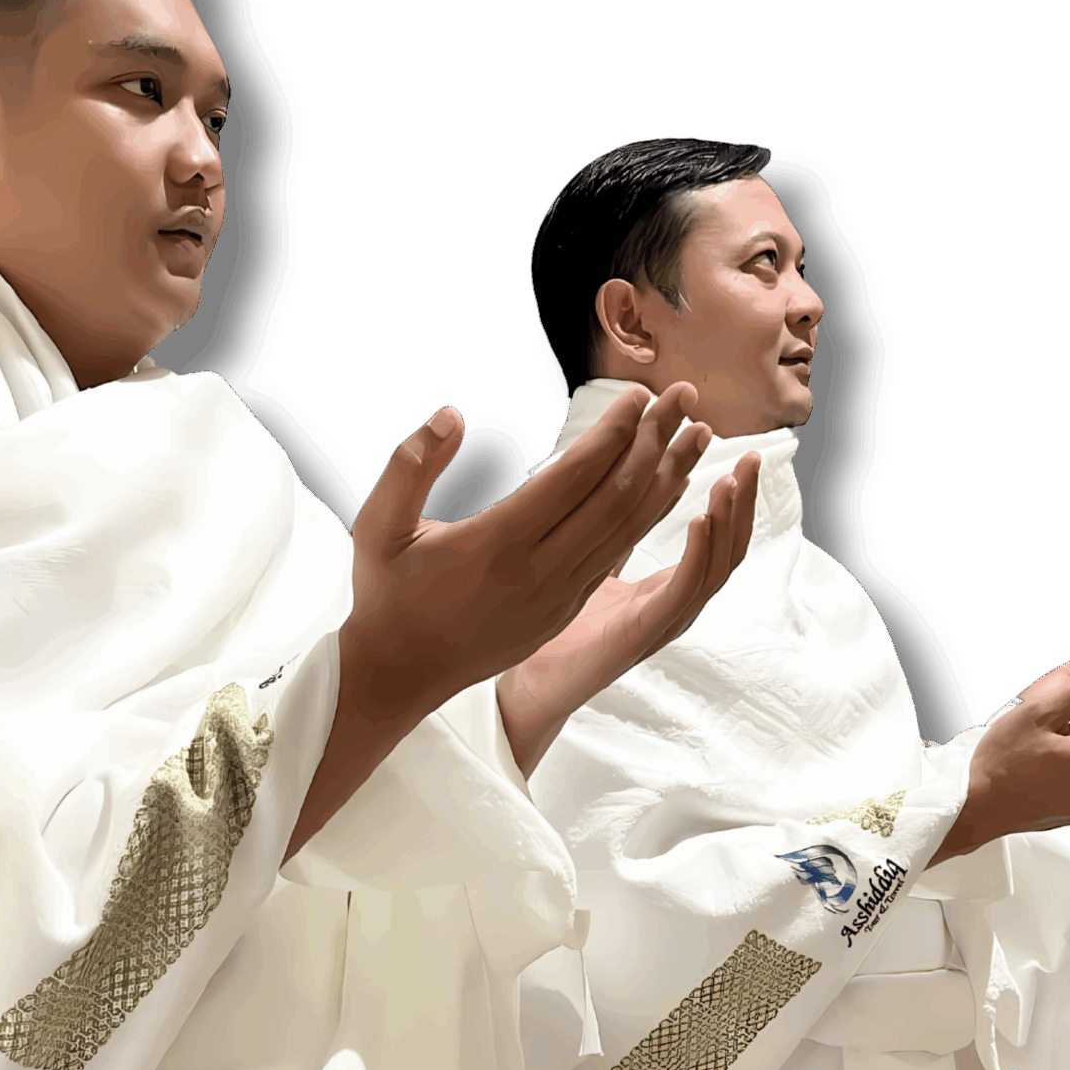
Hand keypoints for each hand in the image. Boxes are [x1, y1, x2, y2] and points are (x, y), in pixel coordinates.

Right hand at [286, 386, 708, 851]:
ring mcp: (557, 598)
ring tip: (691, 436)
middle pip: (615, 499)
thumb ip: (410, 466)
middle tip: (680, 399)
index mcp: (497, 545)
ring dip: (663, 479)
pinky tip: (663, 488)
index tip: (639, 395)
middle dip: (653, 443)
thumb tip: (449, 415)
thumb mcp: (378, 527)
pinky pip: (616, 557)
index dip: (612, 432)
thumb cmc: (387, 595)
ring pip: (626, 531)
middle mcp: (538, 573)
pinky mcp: (564, 612)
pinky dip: (646, 519)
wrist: (400, 675)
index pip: (573, 478)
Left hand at [495, 447, 760, 774]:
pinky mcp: (644, 633)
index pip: (716, 539)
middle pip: (727, 549)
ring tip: (731, 480)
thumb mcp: (593, 569)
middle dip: (743, 502)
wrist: (529, 687)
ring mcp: (663, 622)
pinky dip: (699, 553)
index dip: (732, 499)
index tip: (741, 456)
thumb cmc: (558, 635)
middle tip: (752, 459)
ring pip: (716, 568)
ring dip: (728, 522)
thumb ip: (618, 535)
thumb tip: (634, 488)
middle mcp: (674, 606)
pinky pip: (683, 590)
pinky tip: (701, 518)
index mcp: (665, 591)